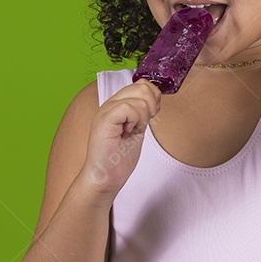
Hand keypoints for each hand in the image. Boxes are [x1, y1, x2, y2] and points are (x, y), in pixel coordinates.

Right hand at [82, 79, 161, 199]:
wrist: (105, 177)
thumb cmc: (118, 158)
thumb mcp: (136, 128)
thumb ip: (142, 112)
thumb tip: (156, 97)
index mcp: (117, 104)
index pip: (142, 84)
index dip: (154, 98)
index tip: (152, 116)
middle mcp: (110, 103)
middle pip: (143, 87)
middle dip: (151, 107)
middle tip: (142, 125)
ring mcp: (106, 110)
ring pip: (139, 98)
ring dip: (142, 118)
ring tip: (132, 132)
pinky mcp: (105, 120)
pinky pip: (128, 108)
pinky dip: (135, 121)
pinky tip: (128, 133)